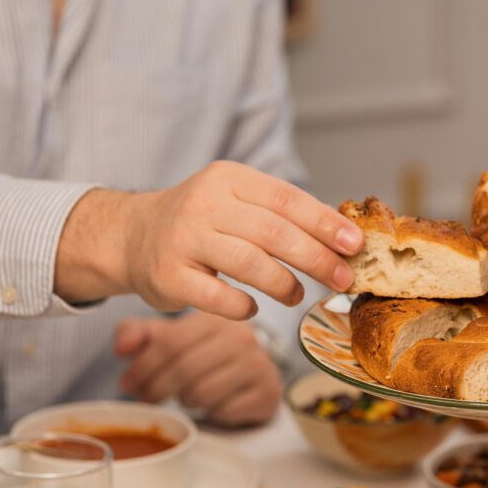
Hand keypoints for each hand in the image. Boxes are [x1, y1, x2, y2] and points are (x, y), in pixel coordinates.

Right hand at [55, 161, 362, 318]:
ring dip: (283, 284)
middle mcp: (204, 203)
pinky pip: (218, 296)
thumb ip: (283, 215)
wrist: (132, 235)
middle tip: (342, 278)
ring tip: (296, 295)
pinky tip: (254, 308)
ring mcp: (183, 239)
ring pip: (249, 264)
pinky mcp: (168, 275)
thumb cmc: (202, 222)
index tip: (355, 244)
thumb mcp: (238, 202)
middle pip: (274, 233)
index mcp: (230, 179)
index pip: (287, 199)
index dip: (325, 223)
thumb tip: (344, 239)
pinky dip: (244, 306)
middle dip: (316, 258)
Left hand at [115, 311, 281, 425]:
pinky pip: (224, 410)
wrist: (254, 373)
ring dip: (185, 401)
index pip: (170, 342)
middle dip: (157, 389)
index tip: (128, 383)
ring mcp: (259, 365)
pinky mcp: (267, 392)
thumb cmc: (206, 354)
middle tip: (146, 398)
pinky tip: (210, 404)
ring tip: (184, 396)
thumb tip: (121, 348)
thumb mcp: (170, 338)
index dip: (143, 367)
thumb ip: (138, 335)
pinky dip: (210, 412)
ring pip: (202, 392)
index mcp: (214, 319)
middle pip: (184, 369)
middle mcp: (241, 338)